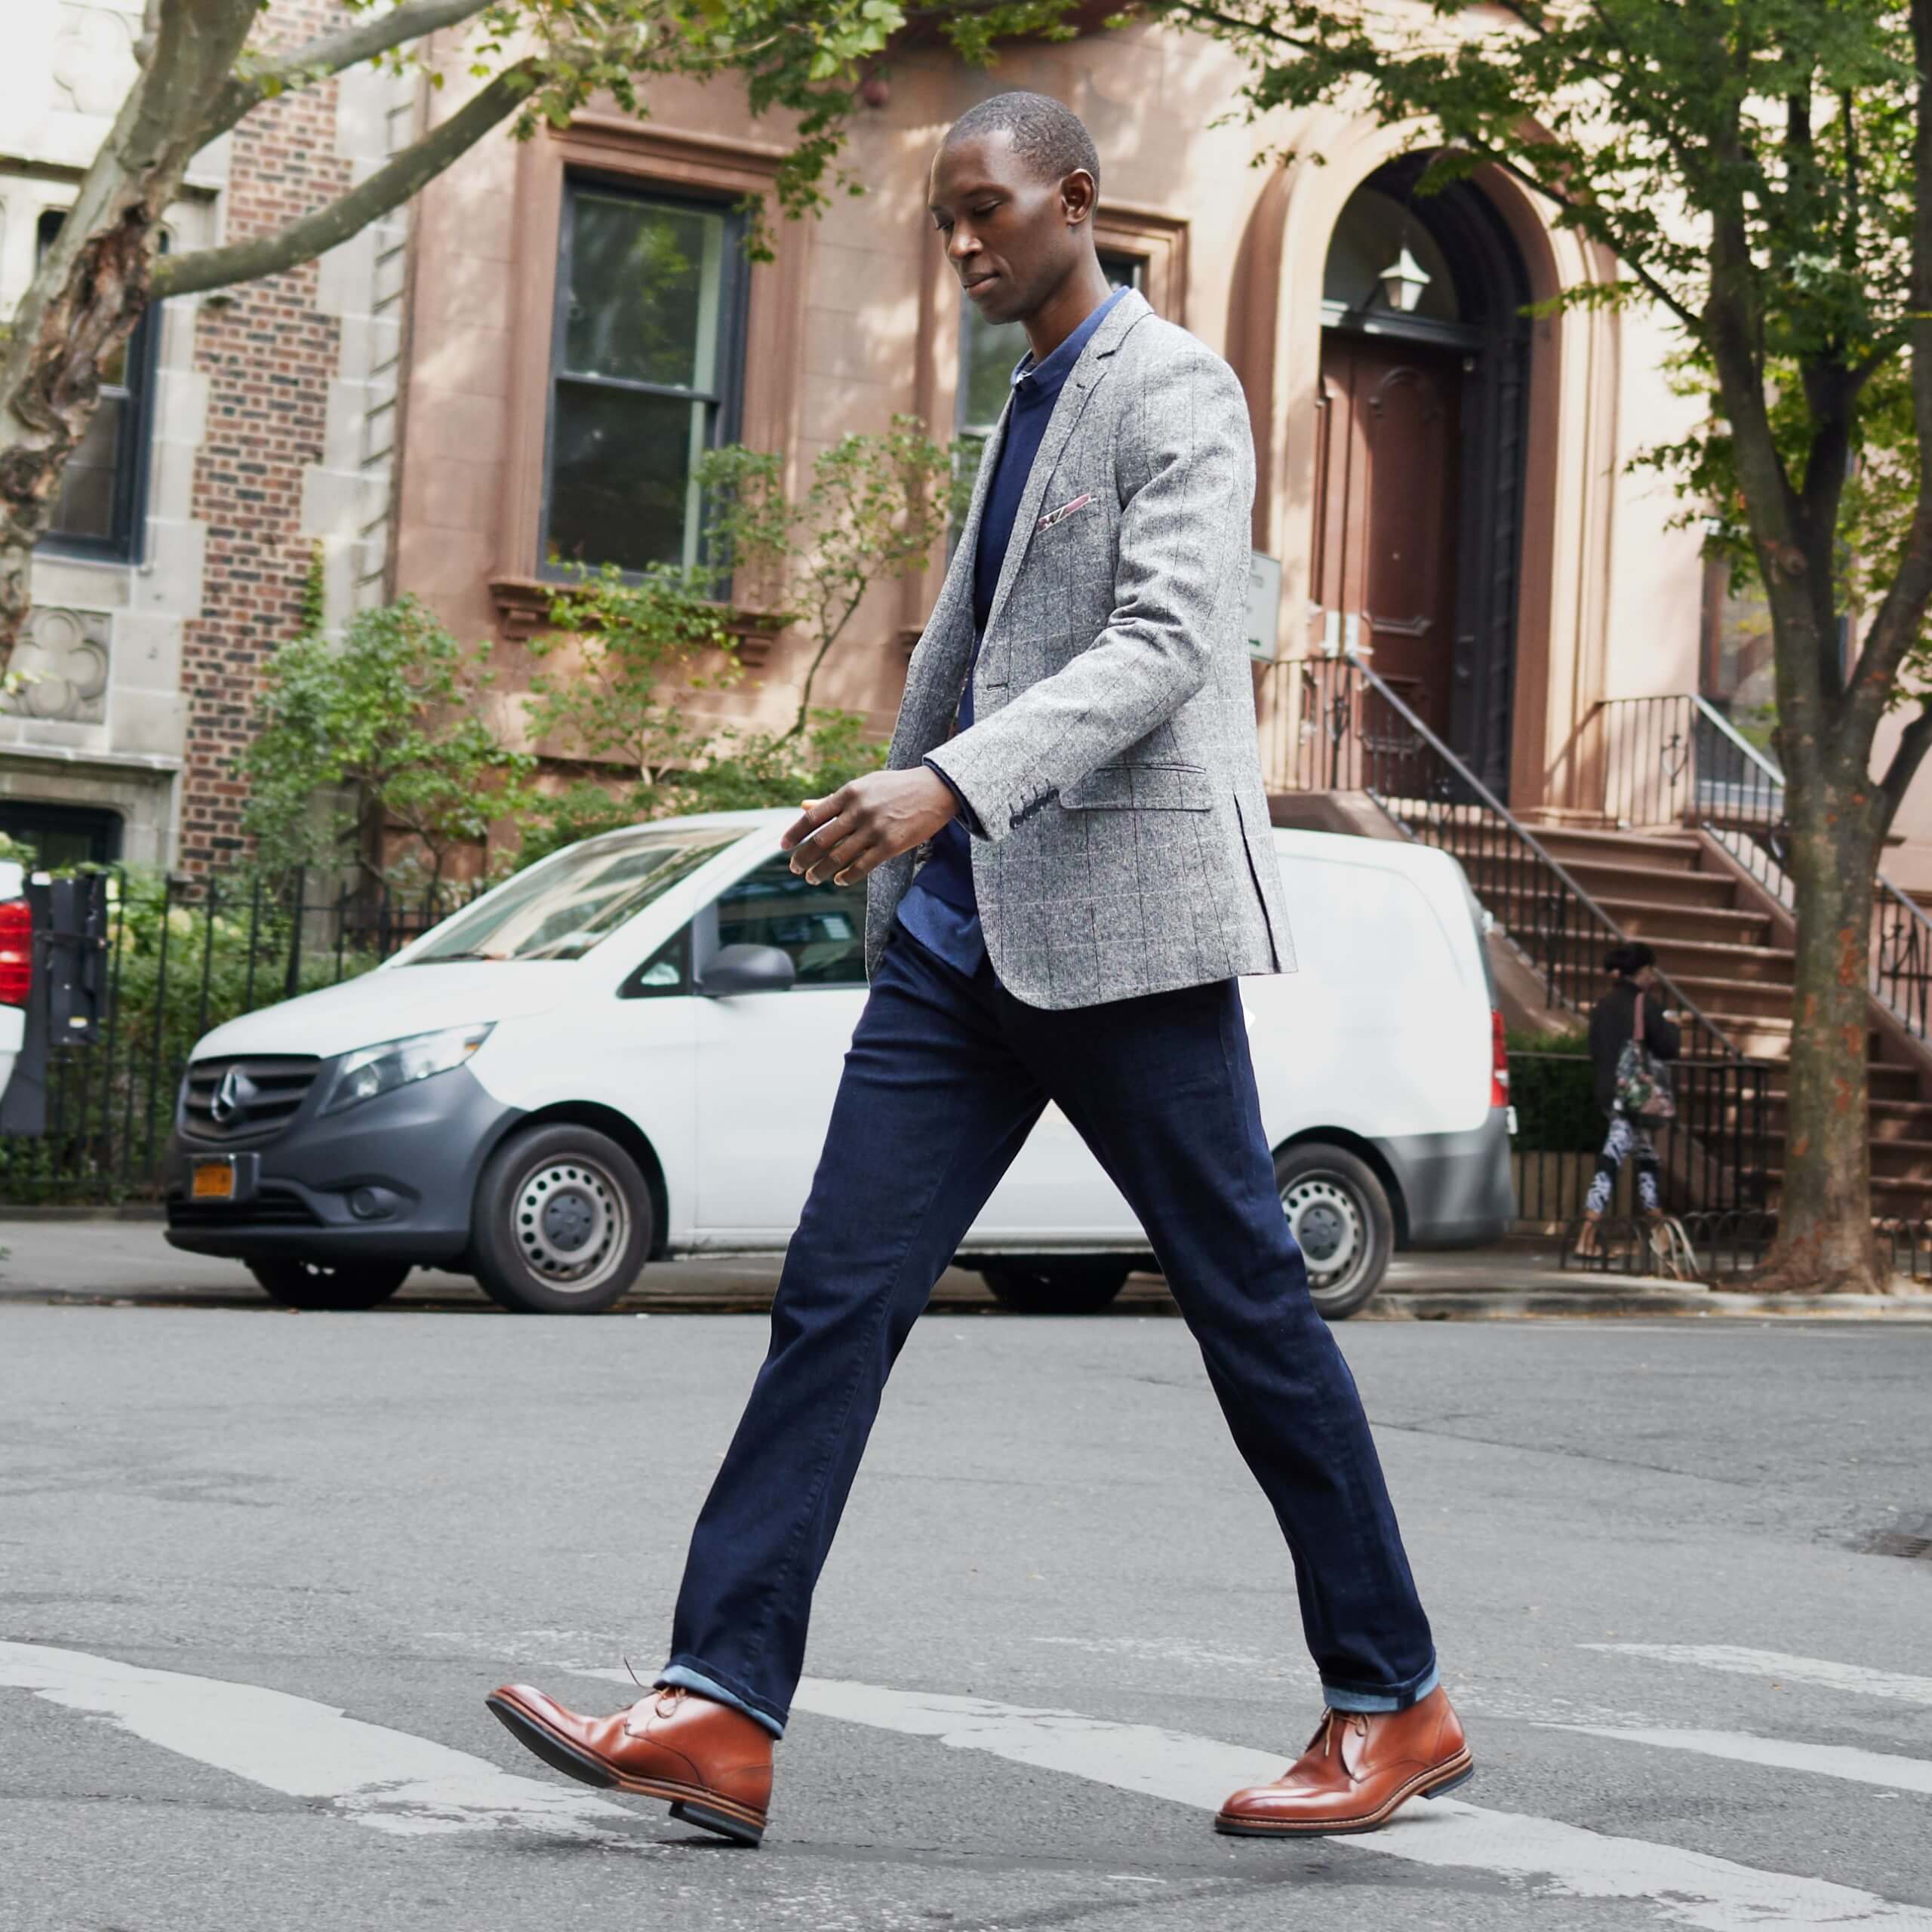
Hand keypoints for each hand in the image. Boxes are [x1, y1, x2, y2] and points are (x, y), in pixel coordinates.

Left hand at [781, 769, 958, 884]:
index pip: (813, 817)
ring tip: (812, 878)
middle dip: (804, 857)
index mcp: (849, 793)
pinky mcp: (891, 845)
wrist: (936, 790)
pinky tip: (838, 880)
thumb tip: (803, 806)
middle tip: (794, 868)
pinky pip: (862, 866)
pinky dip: (846, 876)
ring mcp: (875, 829)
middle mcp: (859, 810)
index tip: (784, 847)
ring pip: (839, 857)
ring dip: (821, 871)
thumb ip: (833, 800)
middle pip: (821, 840)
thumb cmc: (896, 787)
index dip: (795, 833)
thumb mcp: (863, 785)